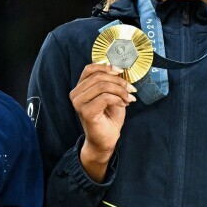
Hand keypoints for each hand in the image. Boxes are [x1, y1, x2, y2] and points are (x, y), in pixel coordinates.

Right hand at [70, 63, 136, 180]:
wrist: (106, 140)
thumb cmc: (108, 118)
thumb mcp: (111, 94)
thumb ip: (110, 82)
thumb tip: (119, 69)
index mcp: (80, 88)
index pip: (89, 69)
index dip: (106, 66)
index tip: (121, 71)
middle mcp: (76, 94)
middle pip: (99, 77)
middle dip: (119, 81)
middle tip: (131, 89)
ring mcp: (79, 103)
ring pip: (102, 86)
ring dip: (120, 90)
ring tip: (129, 98)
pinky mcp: (86, 112)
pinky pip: (105, 97)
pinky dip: (118, 99)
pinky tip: (124, 104)